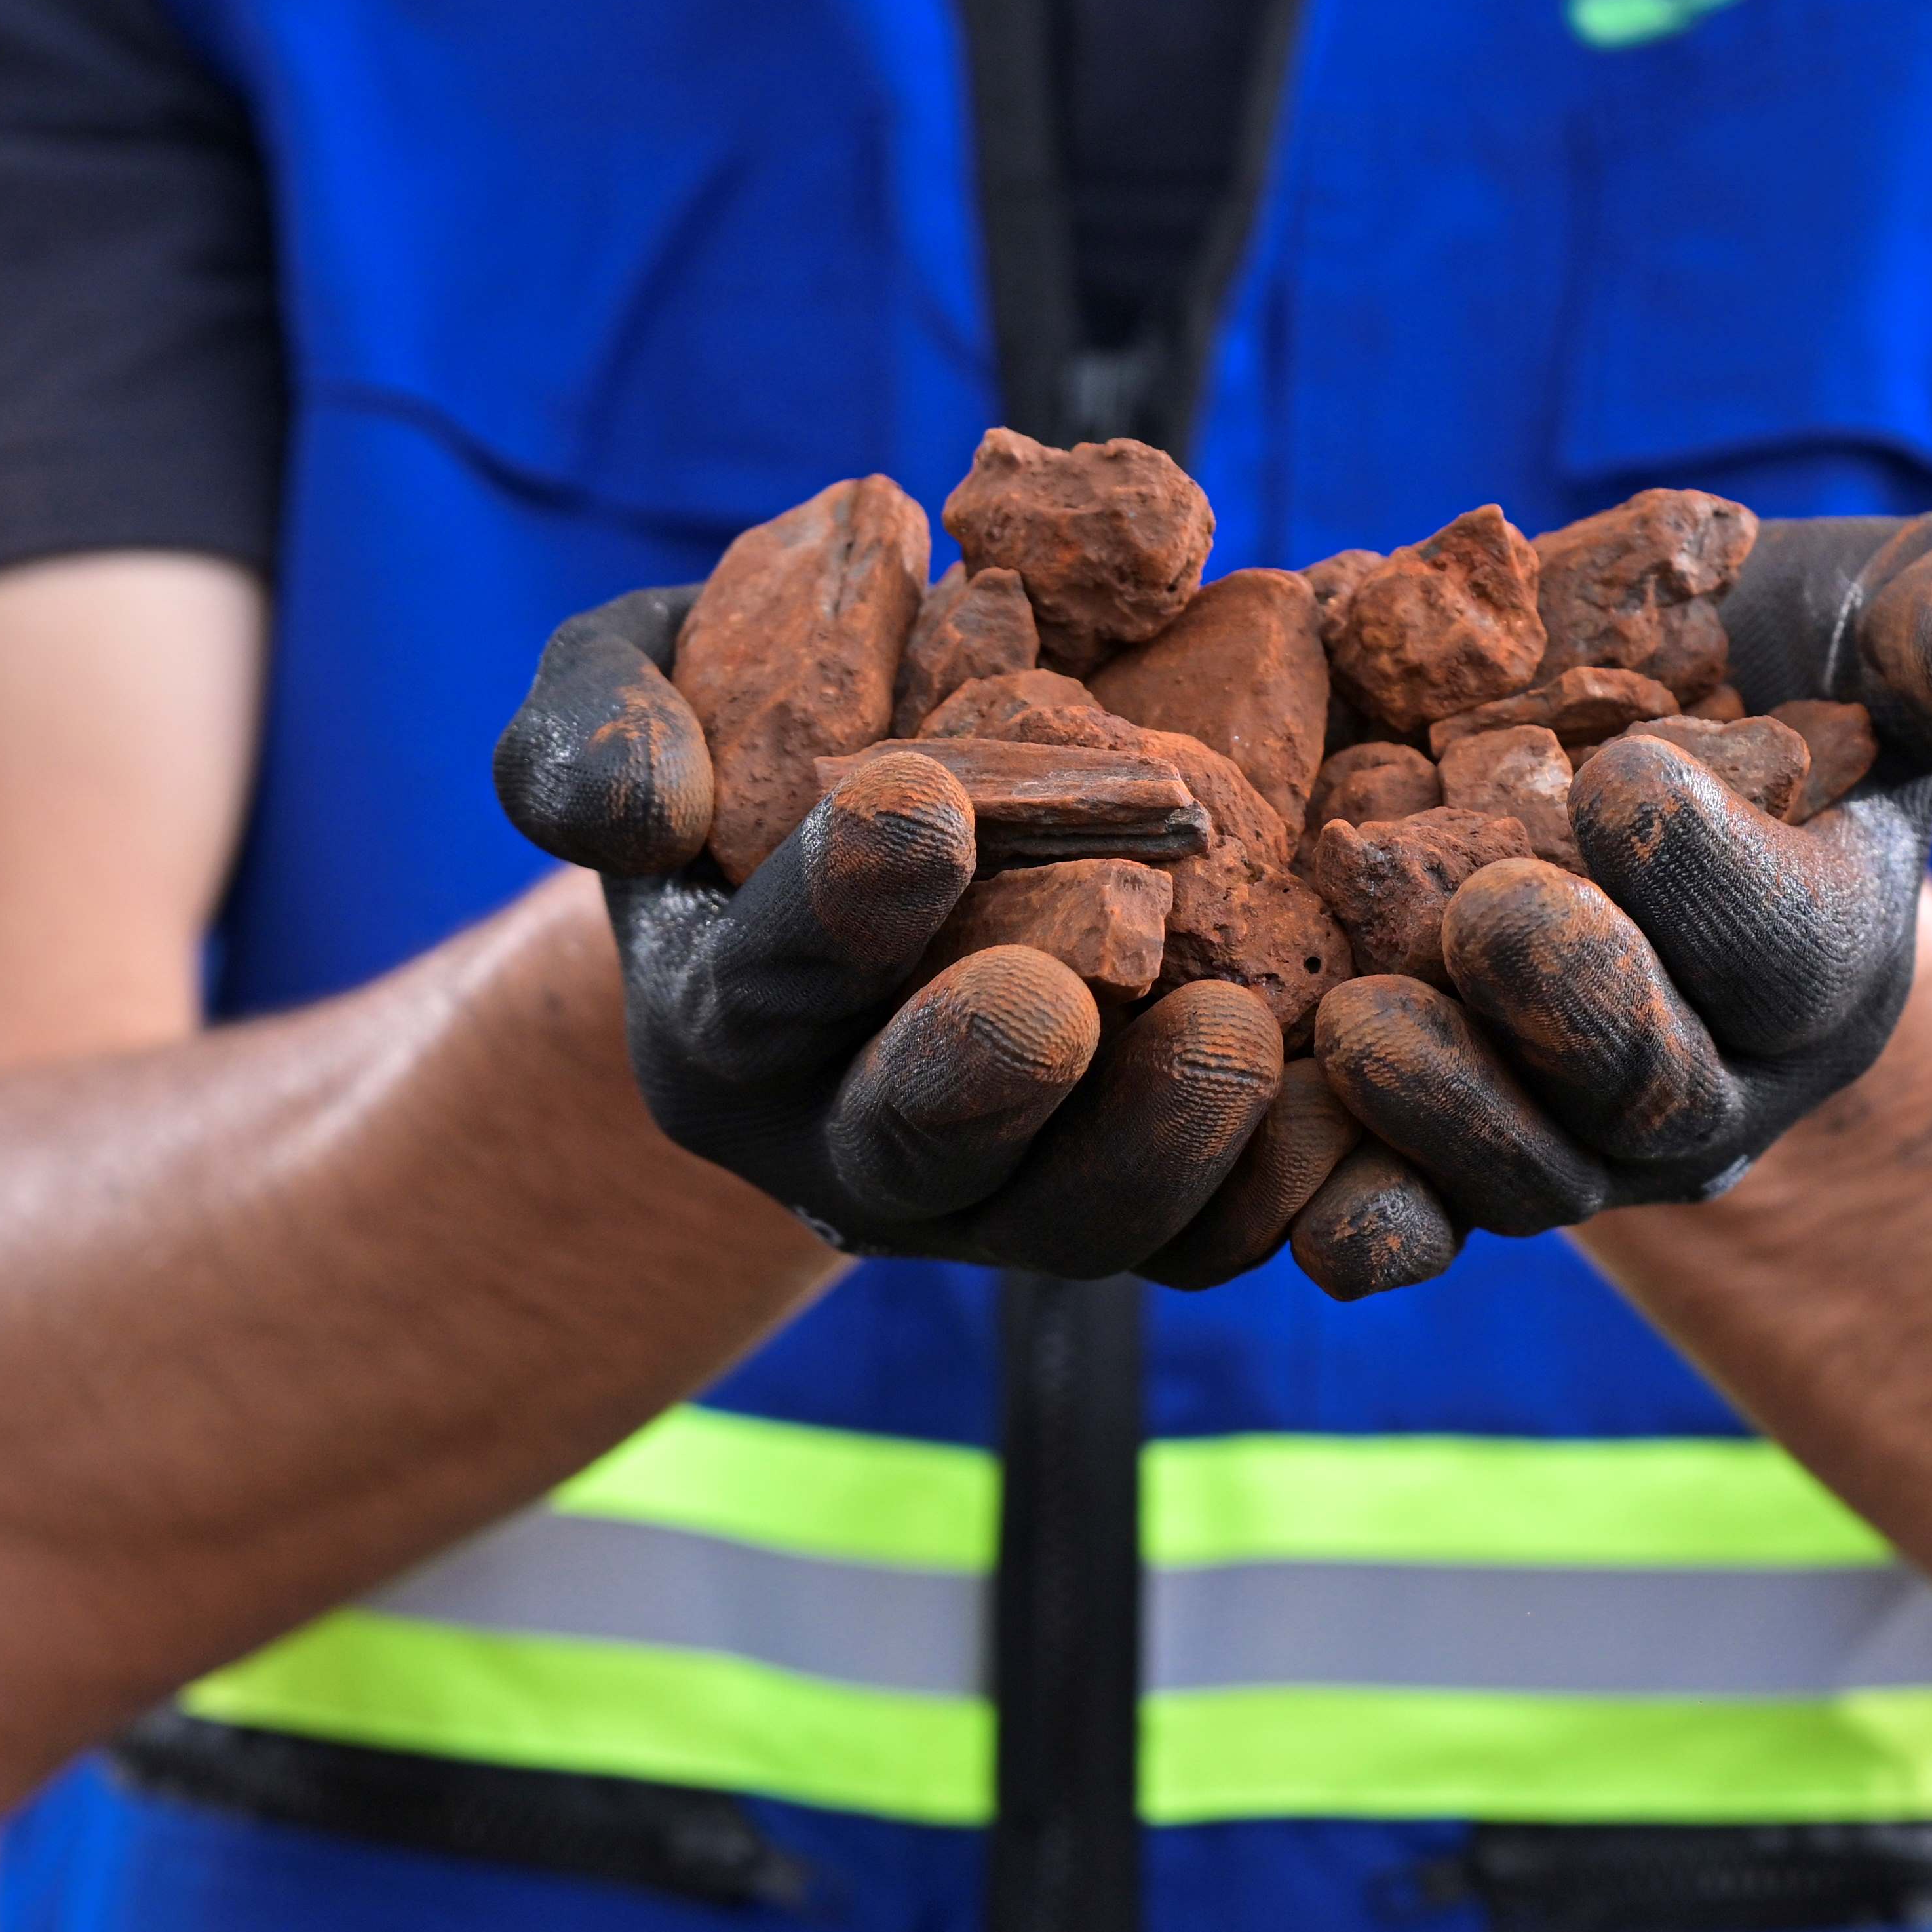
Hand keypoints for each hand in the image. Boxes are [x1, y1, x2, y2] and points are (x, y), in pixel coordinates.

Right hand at [493, 589, 1287, 1274]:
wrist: (877, 829)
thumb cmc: (748, 732)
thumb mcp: (632, 694)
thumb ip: (588, 738)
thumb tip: (637, 811)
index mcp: (722, 1021)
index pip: (764, 985)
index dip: (839, 907)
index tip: (918, 810)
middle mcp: (842, 1138)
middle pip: (907, 1152)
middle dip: (976, 1077)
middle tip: (1056, 997)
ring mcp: (991, 1195)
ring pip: (1068, 1222)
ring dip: (1153, 1144)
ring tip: (1235, 1035)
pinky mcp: (1124, 1205)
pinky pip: (1203, 1237)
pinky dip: (1275, 1190)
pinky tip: (1343, 1103)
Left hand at [1308, 514, 1931, 1232]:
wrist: (1588, 718)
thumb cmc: (1753, 652)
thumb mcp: (1871, 607)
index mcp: (1828, 955)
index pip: (1786, 952)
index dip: (1709, 878)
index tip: (1625, 781)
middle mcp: (1718, 1077)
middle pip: (1655, 1090)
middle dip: (1575, 1007)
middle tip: (1489, 910)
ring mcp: (1581, 1138)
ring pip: (1528, 1176)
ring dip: (1447, 1115)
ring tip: (1361, 1026)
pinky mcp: (1448, 1156)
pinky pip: (1410, 1220)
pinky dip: (1360, 1213)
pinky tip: (1304, 1199)